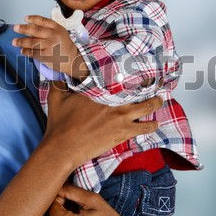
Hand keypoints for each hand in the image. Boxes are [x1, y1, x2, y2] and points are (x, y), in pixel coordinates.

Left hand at [13, 15, 87, 78]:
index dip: (33, 18)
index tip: (25, 18)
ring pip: (32, 42)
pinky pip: (33, 53)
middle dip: (23, 29)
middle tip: (15, 28)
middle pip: (36, 31)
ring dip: (21, 42)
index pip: (43, 21)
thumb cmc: (64, 45)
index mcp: (57, 28)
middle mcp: (53, 36)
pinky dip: (26, 52)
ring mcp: (49, 46)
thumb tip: (30, 26)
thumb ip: (48, 28)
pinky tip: (22, 51)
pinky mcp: (46, 56)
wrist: (72, 59)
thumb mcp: (60, 32)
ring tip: (14, 41)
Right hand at [42, 82, 162, 167]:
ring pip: (145, 108)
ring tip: (160, 100)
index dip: (130, 72)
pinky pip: (144, 128)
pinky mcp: (123, 133)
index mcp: (99, 90)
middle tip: (154, 81)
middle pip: (138, 90)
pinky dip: (151, 125)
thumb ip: (59, 82)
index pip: (119, 76)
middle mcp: (113, 102)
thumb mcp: (56, 97)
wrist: (64, 147)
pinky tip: (156, 123)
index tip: (137, 68)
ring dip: (155, 103)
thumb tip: (57, 71)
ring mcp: (120, 118)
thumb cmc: (59, 124)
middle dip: (148, 84)